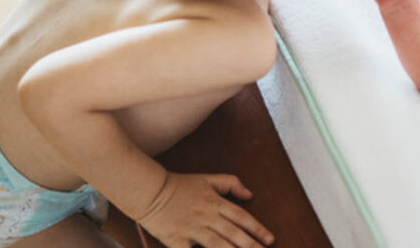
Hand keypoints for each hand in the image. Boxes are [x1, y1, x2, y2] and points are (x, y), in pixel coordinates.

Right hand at [138, 172, 273, 246]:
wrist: (149, 190)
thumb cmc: (180, 185)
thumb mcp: (208, 178)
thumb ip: (231, 183)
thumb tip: (250, 194)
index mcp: (215, 202)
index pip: (242, 217)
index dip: (257, 229)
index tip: (270, 240)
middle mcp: (207, 216)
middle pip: (233, 233)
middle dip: (251, 246)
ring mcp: (191, 229)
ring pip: (217, 245)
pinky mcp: (176, 240)